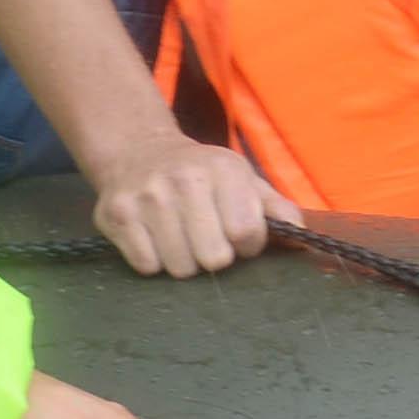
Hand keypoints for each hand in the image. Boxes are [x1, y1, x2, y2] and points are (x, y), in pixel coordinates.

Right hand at [87, 125, 284, 277]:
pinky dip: (154, 260)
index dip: (247, 243)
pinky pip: (147, 266)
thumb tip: (301, 239)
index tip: (237, 233)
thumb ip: (275, 208)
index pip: (246, 233)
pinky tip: (155, 237)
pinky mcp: (117, 215)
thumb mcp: (242, 178)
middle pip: (213, 258)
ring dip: (184, 261)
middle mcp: (184, 180)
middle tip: (206, 238)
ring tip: (181, 236)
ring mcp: (147, 197)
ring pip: (179, 267)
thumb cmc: (201, 173)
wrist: (137, 150)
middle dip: (214, 256)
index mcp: (223, 170)